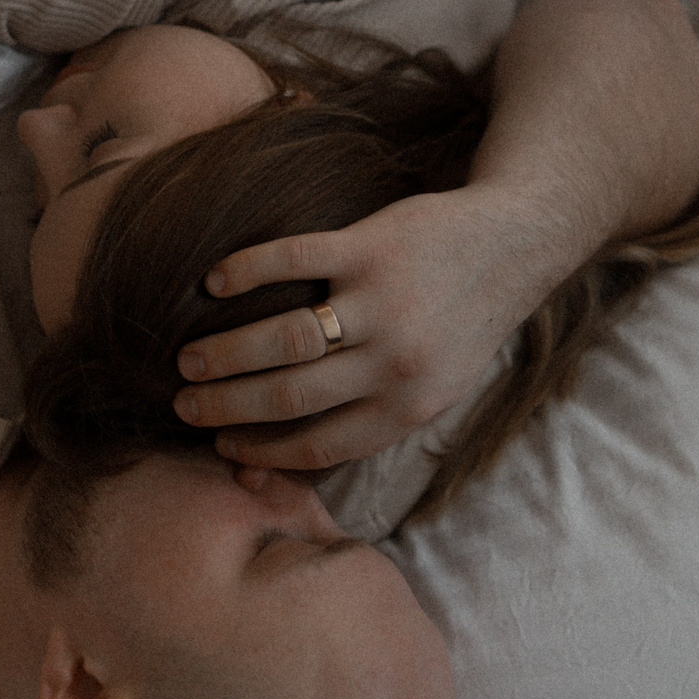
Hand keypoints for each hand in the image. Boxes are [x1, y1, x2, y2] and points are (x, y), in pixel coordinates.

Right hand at [171, 184, 554, 470]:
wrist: (514, 245)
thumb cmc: (463, 324)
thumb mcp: (437, 387)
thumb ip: (376, 416)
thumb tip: (304, 453)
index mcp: (410, 405)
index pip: (320, 444)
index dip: (263, 451)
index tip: (222, 445)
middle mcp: (395, 361)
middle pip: (290, 395)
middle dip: (226, 405)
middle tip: (184, 404)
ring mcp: (382, 301)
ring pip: (285, 337)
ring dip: (227, 352)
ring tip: (188, 358)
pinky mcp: (370, 245)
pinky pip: (294, 257)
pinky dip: (247, 270)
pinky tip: (215, 282)